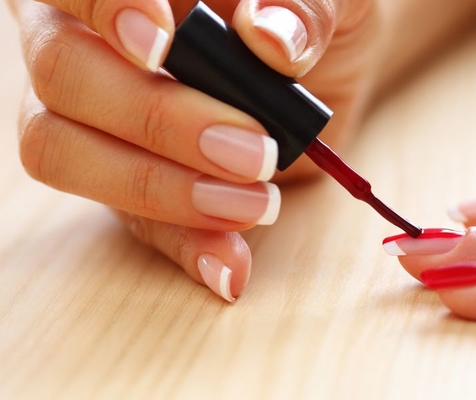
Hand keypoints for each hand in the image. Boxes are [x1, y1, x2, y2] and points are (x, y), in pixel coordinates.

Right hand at [9, 0, 377, 300]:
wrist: (325, 63)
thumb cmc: (311, 14)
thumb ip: (301, 5)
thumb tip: (271, 40)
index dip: (103, 9)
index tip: (163, 47)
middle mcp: (82, 40)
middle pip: (63, 76)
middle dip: (157, 120)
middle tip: (252, 149)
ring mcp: (93, 119)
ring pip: (64, 153)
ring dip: (163, 189)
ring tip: (257, 202)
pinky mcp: (127, 181)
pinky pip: (132, 220)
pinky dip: (184, 245)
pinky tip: (231, 265)